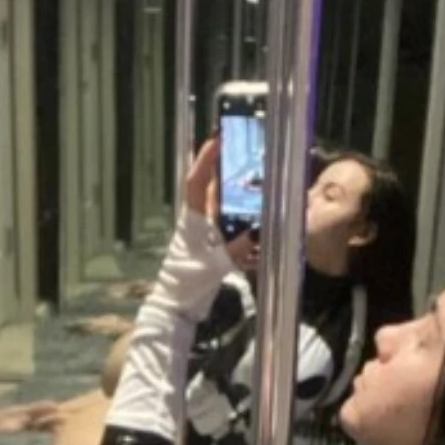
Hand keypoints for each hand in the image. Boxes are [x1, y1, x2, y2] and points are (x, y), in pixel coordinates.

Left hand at [184, 138, 259, 274]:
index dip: (206, 158)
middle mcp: (199, 221)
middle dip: (231, 170)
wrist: (178, 307)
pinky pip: (233, 227)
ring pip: (226, 206)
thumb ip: (236, 247)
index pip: (196, 180)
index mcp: (193, 219)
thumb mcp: (214, 265)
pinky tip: (264, 222)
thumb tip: (257, 230)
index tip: (218, 136)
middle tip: (252, 152)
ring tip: (267, 182)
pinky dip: (248, 224)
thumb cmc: (188, 283)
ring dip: (243, 196)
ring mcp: (207, 233)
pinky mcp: (215, 247)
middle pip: (215, 188)